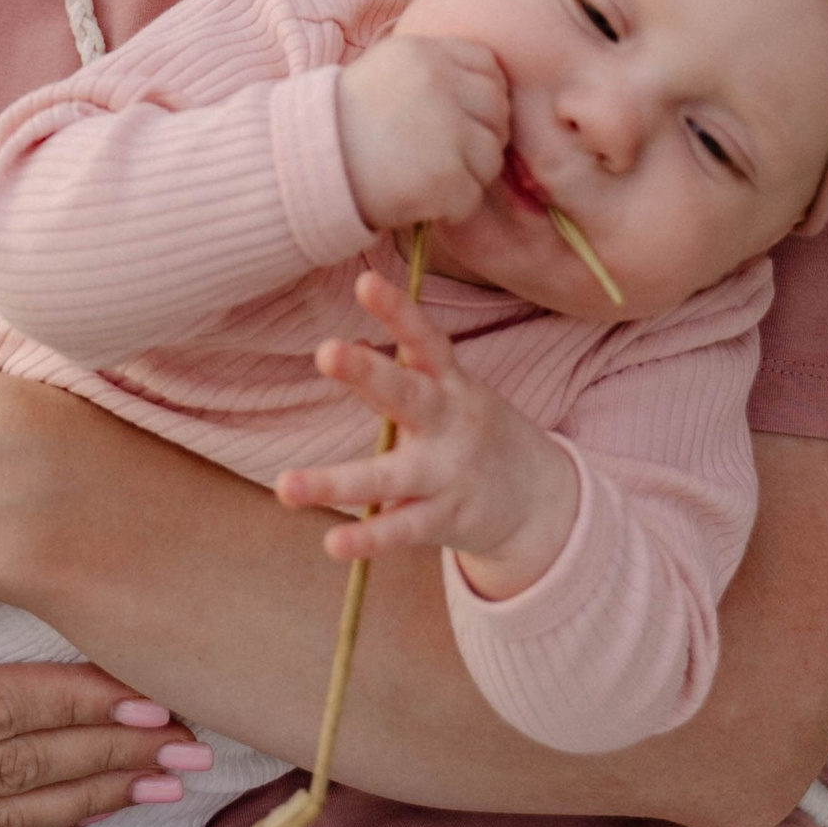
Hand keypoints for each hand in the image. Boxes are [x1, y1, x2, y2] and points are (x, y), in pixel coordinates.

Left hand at [279, 265, 578, 595]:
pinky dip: (368, 538)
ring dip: (337, 482)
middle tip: (327, 351)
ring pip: (391, 476)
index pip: (425, 340)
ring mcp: (448, 473)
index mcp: (450, 383)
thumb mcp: (452, 391)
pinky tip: (332, 543)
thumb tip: (348, 346)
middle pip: (407, 396)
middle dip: (368, 374)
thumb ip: (406, 372)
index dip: (398, 311)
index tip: (366, 283)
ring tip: (285, 486)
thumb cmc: (471, 431)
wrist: (542, 501)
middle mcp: (449, 423)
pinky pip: (403, 529)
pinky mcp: (446, 519)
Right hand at [335, 32, 509, 233]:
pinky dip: (450, 206)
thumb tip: (483, 85)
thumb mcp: (383, 70)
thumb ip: (431, 69)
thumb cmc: (339, 122)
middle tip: (446, 154)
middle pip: (497, 112)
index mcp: (425, 53)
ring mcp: (447, 131)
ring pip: (491, 157)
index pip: (488, 66)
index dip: (483, 94)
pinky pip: (472, 196)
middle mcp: (440, 85)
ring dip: (468, 175)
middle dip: (480, 136)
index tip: (462, 115)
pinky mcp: (446, 177)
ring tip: (427, 178)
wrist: (302, 165)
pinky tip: (419, 200)